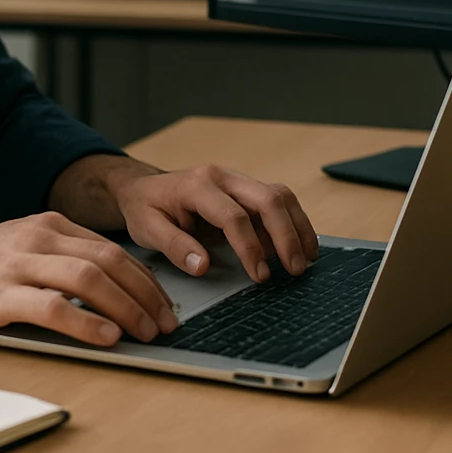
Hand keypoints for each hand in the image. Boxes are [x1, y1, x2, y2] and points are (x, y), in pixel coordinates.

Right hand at [0, 212, 177, 346]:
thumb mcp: (22, 248)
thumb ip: (61, 258)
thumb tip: (111, 287)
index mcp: (48, 225)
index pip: (111, 248)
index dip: (144, 278)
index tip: (163, 303)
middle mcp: (38, 238)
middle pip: (109, 260)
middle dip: (145, 293)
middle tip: (165, 322)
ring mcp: (19, 264)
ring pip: (88, 278)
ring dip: (125, 306)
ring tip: (145, 331)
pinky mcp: (0, 294)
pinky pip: (54, 306)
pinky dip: (86, 322)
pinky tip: (106, 336)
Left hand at [111, 165, 319, 282]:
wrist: (144, 188)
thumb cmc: (146, 208)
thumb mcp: (147, 229)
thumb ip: (174, 246)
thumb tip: (202, 266)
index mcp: (197, 186)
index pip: (233, 216)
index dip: (250, 248)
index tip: (260, 275)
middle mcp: (223, 177)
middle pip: (267, 198)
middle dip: (286, 235)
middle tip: (295, 269)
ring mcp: (237, 180)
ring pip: (279, 195)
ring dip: (297, 226)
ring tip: (307, 258)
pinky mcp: (246, 189)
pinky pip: (277, 199)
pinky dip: (293, 221)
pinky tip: (299, 245)